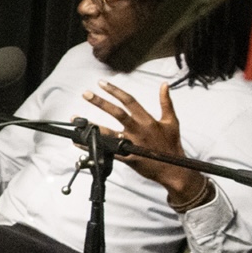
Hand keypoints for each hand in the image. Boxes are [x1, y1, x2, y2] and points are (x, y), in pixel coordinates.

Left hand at [82, 81, 207, 202]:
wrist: (174, 169)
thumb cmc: (171, 144)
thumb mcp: (172, 121)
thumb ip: (166, 102)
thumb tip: (164, 85)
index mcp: (148, 120)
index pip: (129, 101)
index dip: (115, 91)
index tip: (101, 83)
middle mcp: (138, 130)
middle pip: (117, 113)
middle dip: (100, 102)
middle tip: (85, 94)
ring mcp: (132, 144)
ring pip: (109, 133)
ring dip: (92, 125)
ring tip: (76, 119)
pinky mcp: (127, 158)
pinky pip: (107, 151)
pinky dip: (93, 146)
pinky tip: (80, 142)